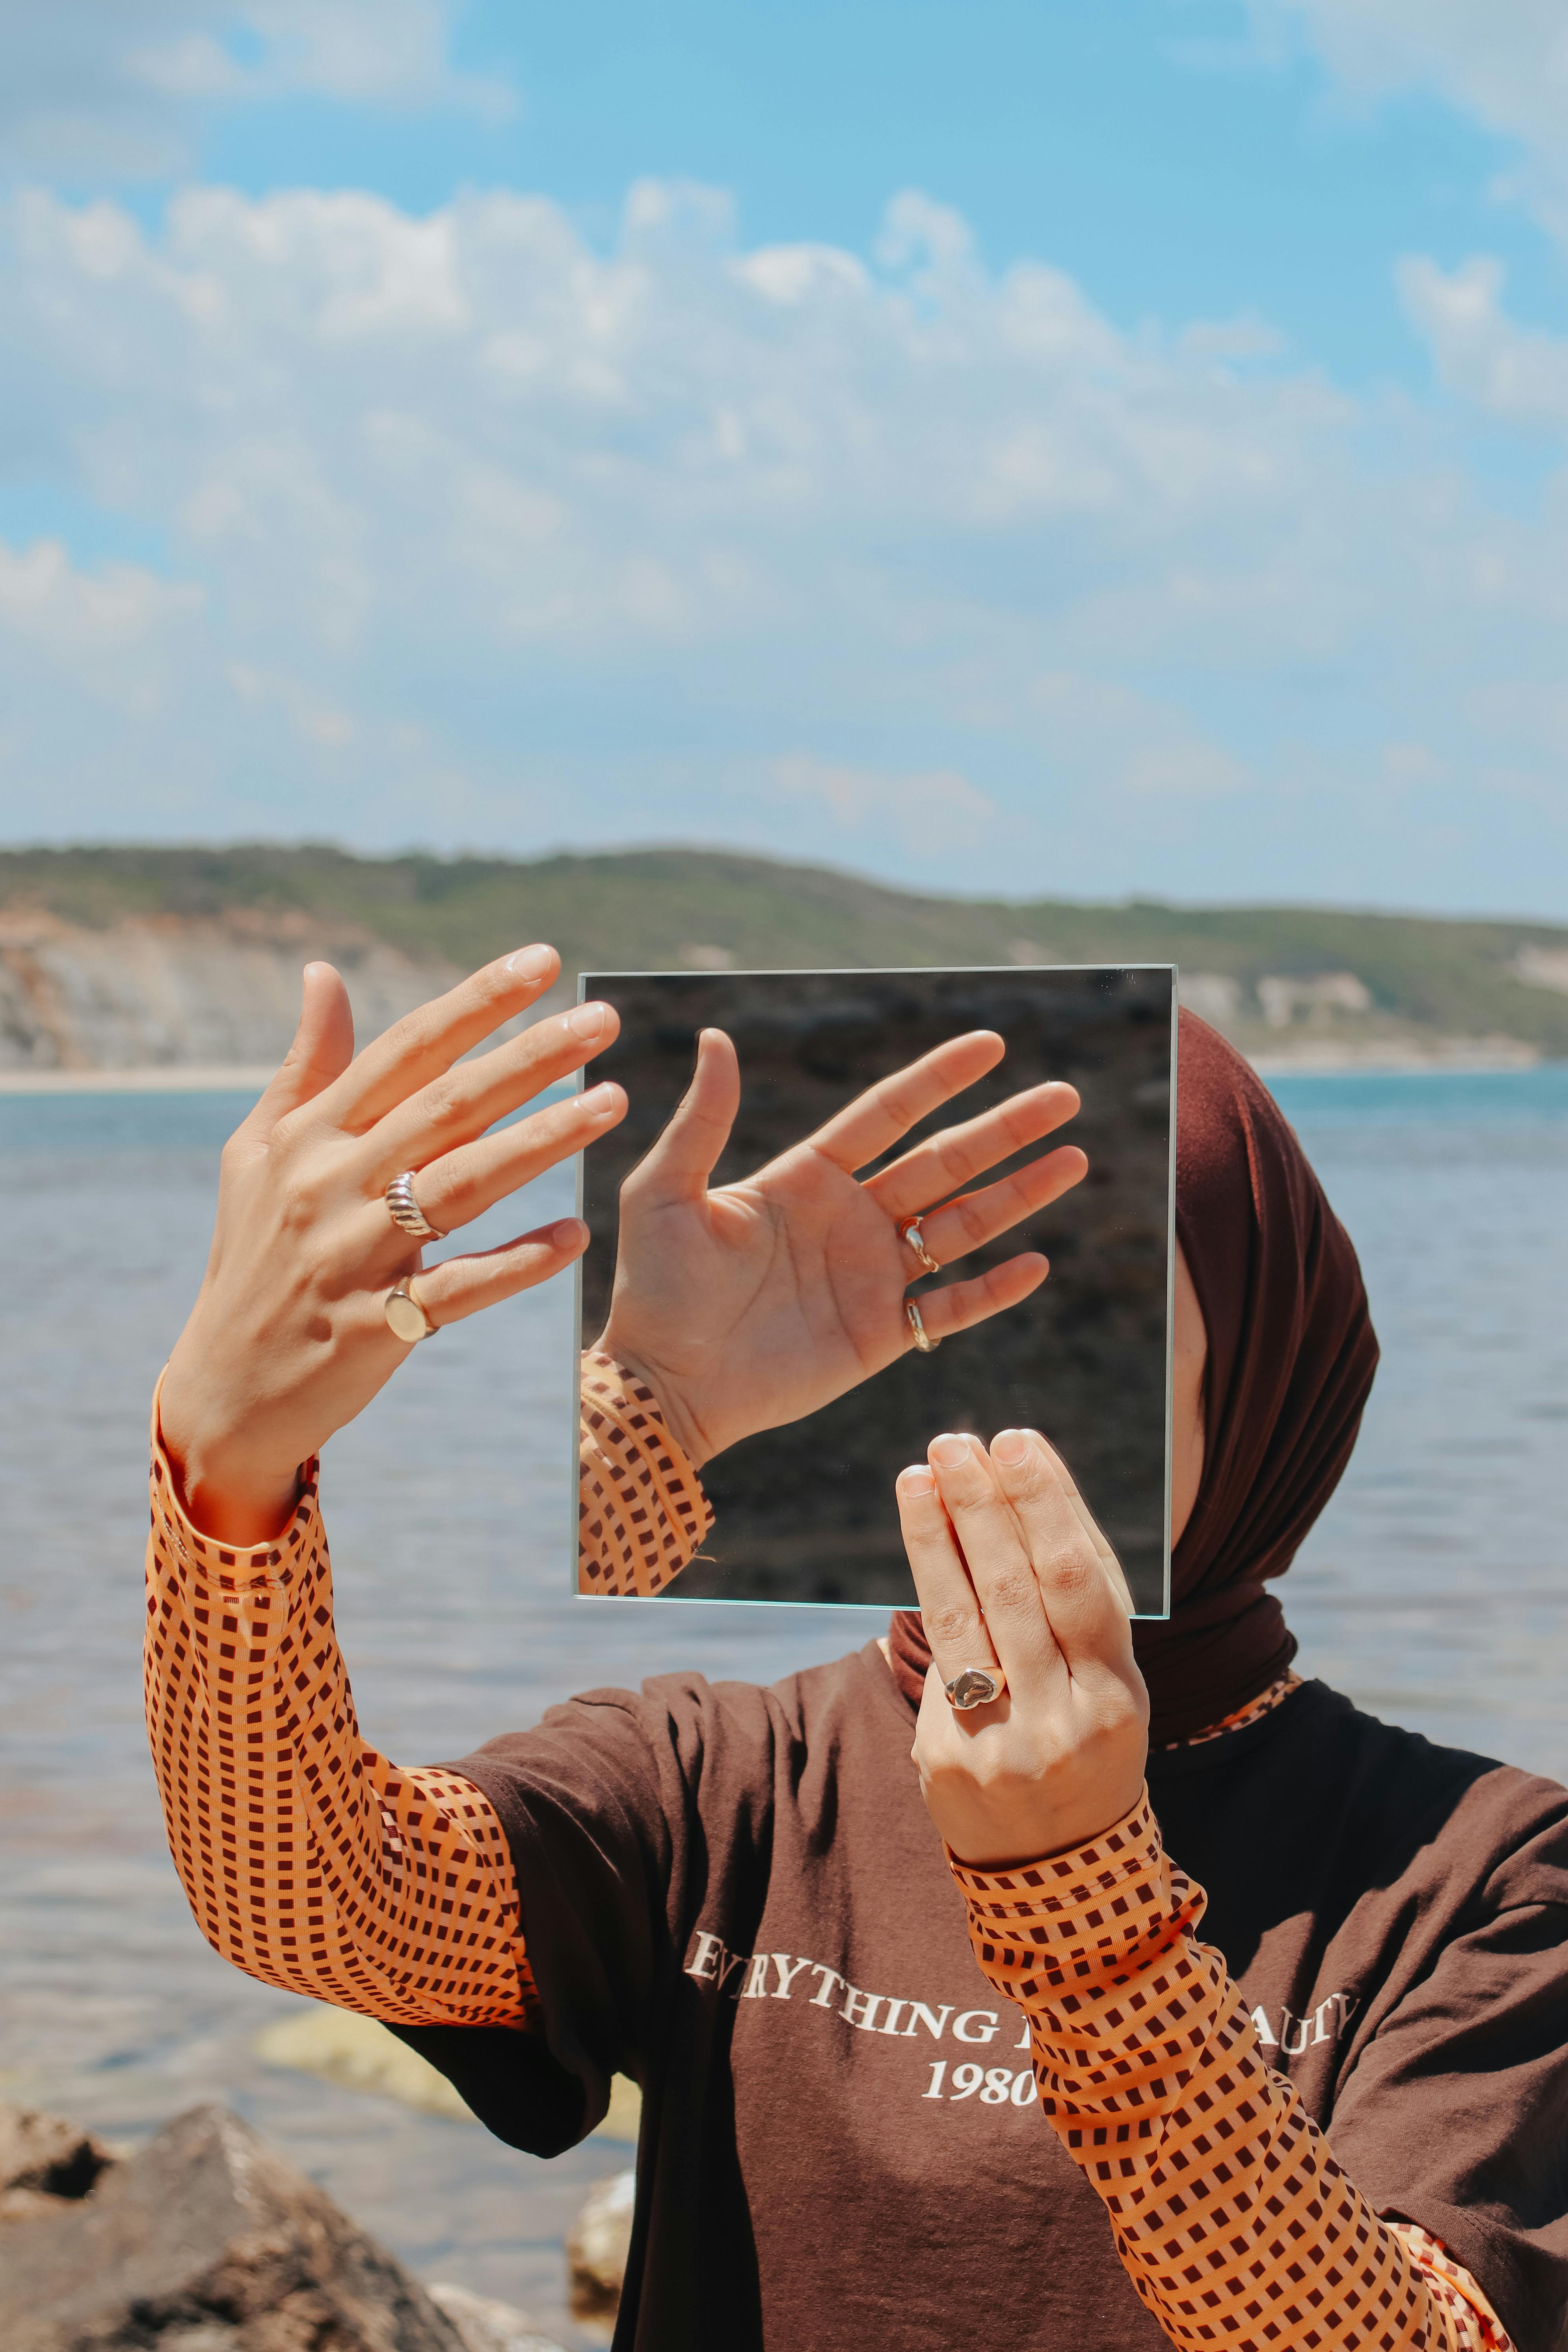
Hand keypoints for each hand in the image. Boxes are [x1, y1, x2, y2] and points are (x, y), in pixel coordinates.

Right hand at [159, 947, 627, 1541]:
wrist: (224, 1390)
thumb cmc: (252, 1258)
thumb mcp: (259, 1154)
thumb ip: (305, 1065)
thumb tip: (324, 972)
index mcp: (308, 1137)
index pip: (406, 1051)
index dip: (476, 1002)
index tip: (545, 961)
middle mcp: (328, 1186)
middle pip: (446, 1106)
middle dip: (528, 1058)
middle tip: (604, 1021)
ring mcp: (351, 1258)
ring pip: (462, 1186)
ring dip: (542, 1141)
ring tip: (614, 1102)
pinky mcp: (374, 1327)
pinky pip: (457, 1290)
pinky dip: (516, 1264)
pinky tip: (575, 1237)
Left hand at [598, 1029, 1086, 1465]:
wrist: (663, 1384)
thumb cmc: (655, 1288)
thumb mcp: (666, 1193)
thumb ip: (701, 1121)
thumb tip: (714, 1038)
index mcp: (806, 1179)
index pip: (887, 1114)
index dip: (938, 1079)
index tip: (991, 1044)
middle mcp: (851, 1220)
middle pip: (944, 1162)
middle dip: (1005, 1130)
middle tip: (1064, 1096)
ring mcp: (872, 1277)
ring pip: (962, 1225)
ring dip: (1018, 1196)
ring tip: (1074, 1160)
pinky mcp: (882, 1335)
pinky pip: (952, 1309)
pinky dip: (994, 1289)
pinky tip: (1036, 1262)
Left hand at [897, 1429, 1148, 1867]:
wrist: (1057, 1867)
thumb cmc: (1084, 1742)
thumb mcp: (1107, 1684)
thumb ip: (1077, 1600)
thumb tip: (1030, 1490)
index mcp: (1119, 1697)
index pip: (1082, 1583)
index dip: (1048, 1508)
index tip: (1019, 1443)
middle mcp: (1066, 1721)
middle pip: (1022, 1592)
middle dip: (988, 1507)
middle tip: (960, 1441)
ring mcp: (1004, 1744)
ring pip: (968, 1617)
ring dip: (942, 1534)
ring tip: (924, 1470)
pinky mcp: (947, 1758)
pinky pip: (939, 1661)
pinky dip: (929, 1588)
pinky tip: (921, 1533)